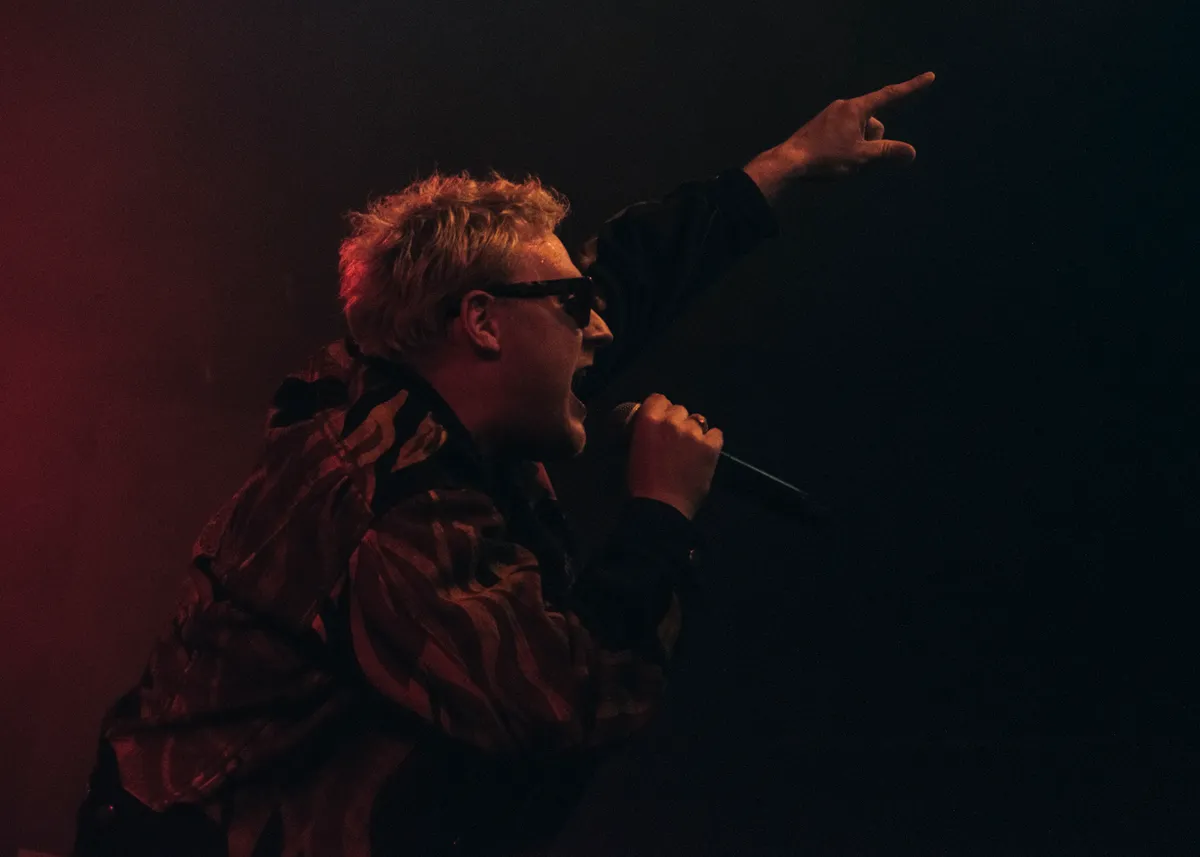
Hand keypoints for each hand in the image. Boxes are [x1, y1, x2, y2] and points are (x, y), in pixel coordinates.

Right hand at [625, 394, 723, 519]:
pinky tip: (705, 453)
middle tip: (674, 441)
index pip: (658, 399)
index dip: (660, 410)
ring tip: (689, 450)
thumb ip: (644, 434)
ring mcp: (693, 433)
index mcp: (648, 420)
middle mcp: (672, 422)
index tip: (661, 421)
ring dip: (693, 432)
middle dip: (677, 422)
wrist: (661, 508)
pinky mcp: (711, 447)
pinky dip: (711, 442)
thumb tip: (652, 431)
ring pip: (697, 420)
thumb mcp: (633, 452)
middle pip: (679, 409)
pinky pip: (716, 434)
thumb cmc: (641, 485)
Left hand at [744, 71, 935, 196]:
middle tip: (856, 159)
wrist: (788, 162)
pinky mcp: (822, 127)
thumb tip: (911, 153)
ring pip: (859, 132)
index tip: (929, 76)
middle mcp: (844, 107)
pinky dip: (847, 148)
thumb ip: (888, 152)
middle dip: (873, 141)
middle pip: (874, 124)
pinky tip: (832, 161)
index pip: (890, 95)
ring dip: (859, 148)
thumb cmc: (825, 158)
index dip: (912, 88)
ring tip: (840, 162)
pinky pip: (845, 136)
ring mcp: (831, 116)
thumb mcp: (861, 157)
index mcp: (856, 108)